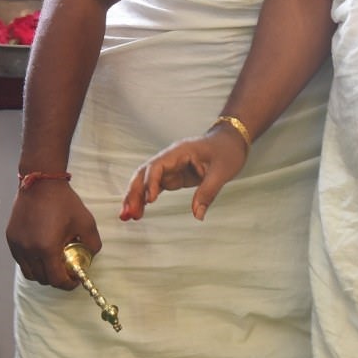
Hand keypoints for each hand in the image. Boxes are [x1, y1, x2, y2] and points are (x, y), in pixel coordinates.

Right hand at [6, 180, 101, 289]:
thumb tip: (90, 259)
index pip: (56, 280)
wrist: (41, 182)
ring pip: (29, 272)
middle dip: (56, 279)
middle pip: (42, 279)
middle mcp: (29, 250)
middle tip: (66, 271)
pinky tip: (41, 252)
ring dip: (42, 273)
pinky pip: (21, 260)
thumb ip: (92, 245)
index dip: (68, 284)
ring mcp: (17, 244)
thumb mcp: (86, 222)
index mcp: (47, 248)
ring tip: (53, 263)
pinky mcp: (11, 238)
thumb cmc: (64, 201)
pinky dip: (31, 262)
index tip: (75, 279)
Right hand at [121, 126, 247, 221]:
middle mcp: (170, 158)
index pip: (157, 166)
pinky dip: (145, 197)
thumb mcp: (222, 172)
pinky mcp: (173, 175)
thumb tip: (197, 215)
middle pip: (144, 173)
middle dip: (134, 192)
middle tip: (127, 213)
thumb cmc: (227, 151)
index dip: (151, 182)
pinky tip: (138, 211)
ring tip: (127, 216)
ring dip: (135, 196)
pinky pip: (154, 186)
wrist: (231, 140)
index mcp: (179, 152)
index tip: (149, 200)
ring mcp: (170, 166)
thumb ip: (208, 192)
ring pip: (145, 180)